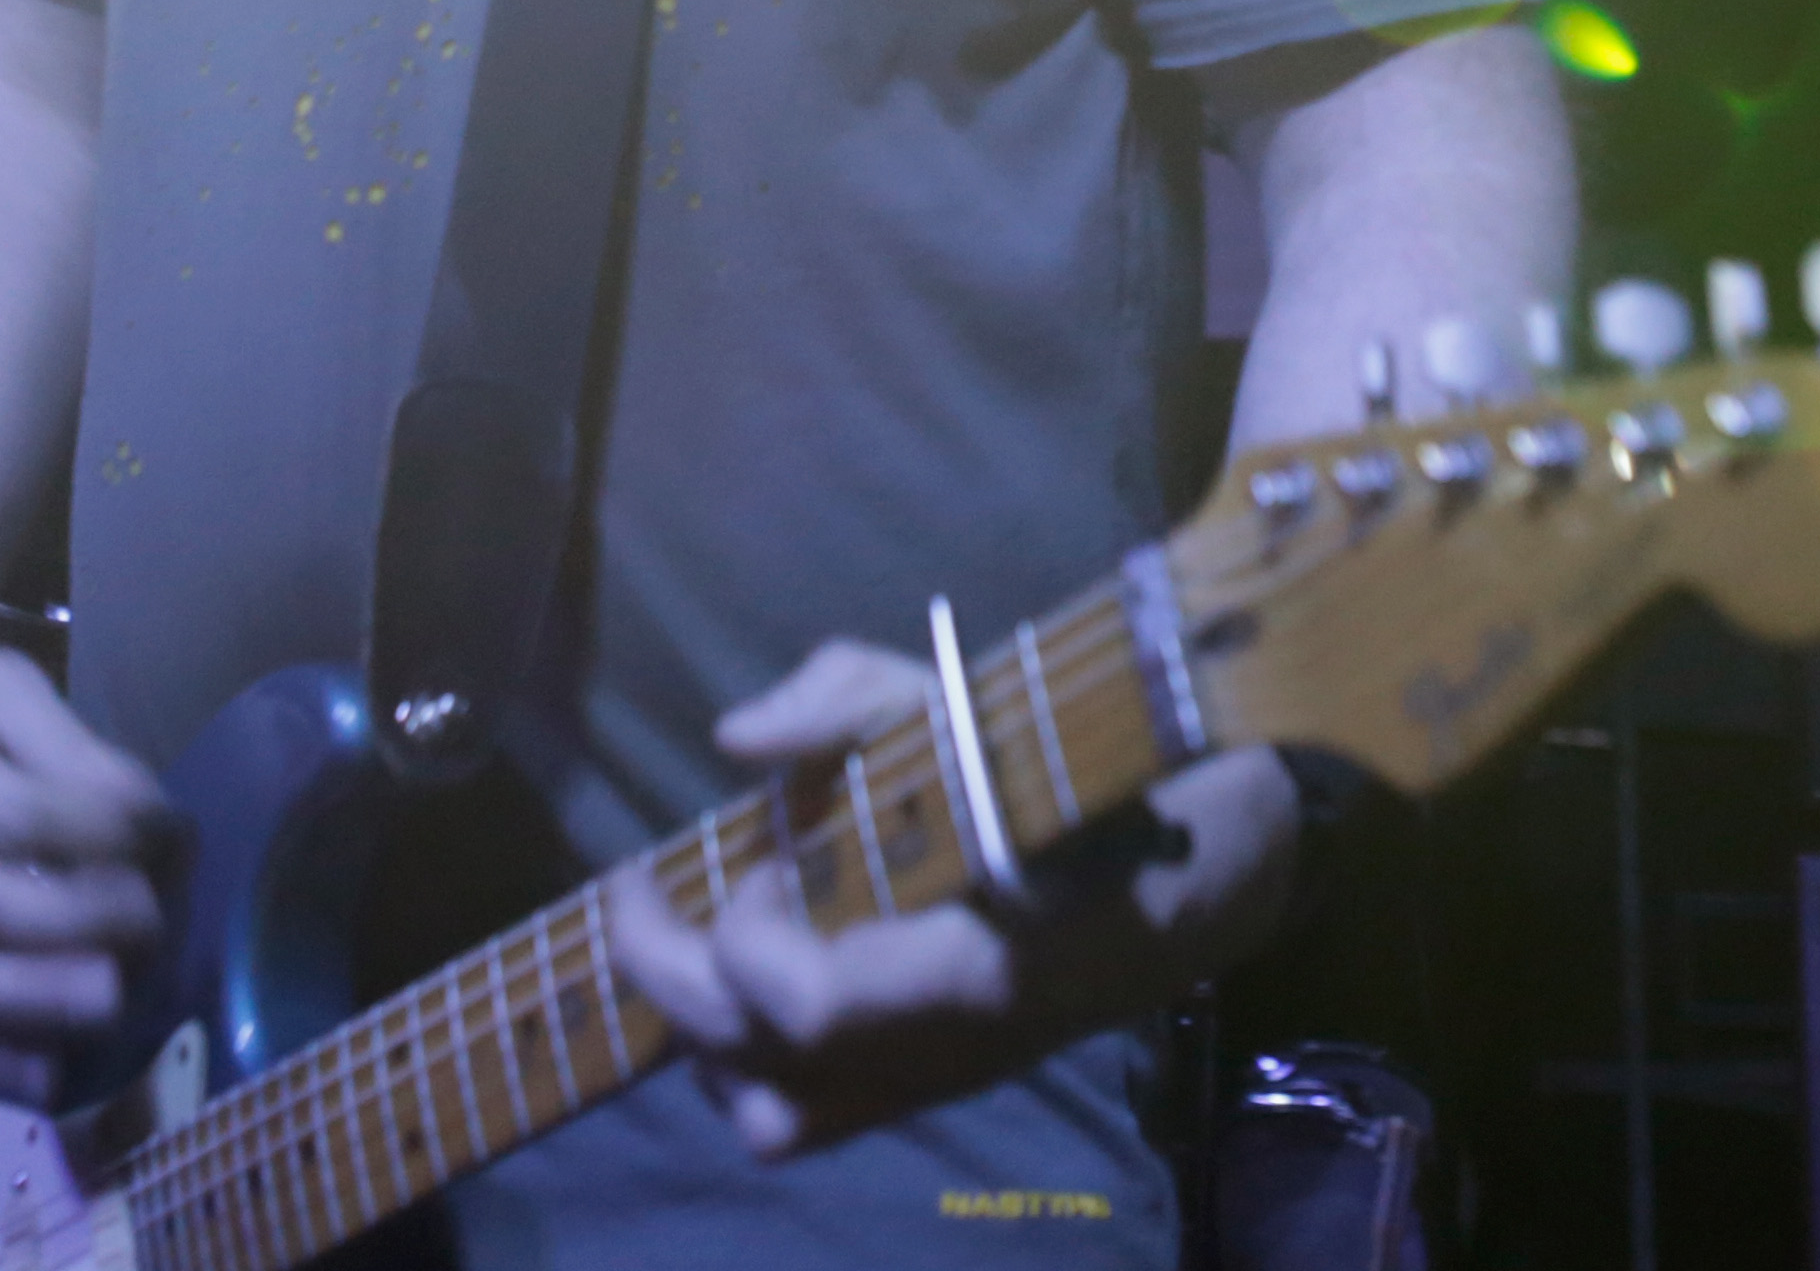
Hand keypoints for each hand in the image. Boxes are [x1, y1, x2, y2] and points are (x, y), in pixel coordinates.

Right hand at [0, 621, 178, 1103]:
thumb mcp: (4, 684)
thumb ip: (67, 747)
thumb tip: (140, 814)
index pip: (16, 815)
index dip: (103, 830)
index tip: (170, 831)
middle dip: (82, 923)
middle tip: (153, 918)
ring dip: (48, 1001)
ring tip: (118, 1001)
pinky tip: (55, 1077)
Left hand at [599, 638, 1299, 1160]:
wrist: (1179, 882)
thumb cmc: (1066, 776)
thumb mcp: (963, 701)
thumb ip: (844, 700)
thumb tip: (736, 740)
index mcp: (967, 968)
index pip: (808, 1003)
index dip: (748, 931)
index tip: (763, 849)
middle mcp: (938, 1054)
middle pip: (758, 1064)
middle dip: (669, 974)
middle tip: (639, 890)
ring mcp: (928, 1085)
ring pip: (768, 1115)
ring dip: (704, 1032)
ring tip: (692, 943)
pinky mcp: (922, 1093)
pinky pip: (803, 1120)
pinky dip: (744, 1064)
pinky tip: (744, 983)